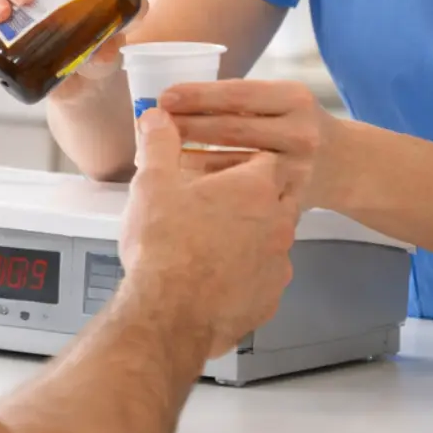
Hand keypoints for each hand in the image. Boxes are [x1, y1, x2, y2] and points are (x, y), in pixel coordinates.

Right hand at [118, 108, 297, 357]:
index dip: (242, 162)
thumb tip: (158, 117)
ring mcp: (278, 264)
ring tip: (213, 242)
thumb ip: (159, 144)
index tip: (221, 169)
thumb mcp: (153, 183)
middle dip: (253, 198)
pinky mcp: (270, 298)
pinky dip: (247, 272)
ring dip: (252, 236)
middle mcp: (279, 223)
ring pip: (273, 238)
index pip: (266, 160)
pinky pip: (264, 276)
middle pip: (278, 197)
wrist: (170, 315)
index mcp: (256, 187)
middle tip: (216, 204)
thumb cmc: (164, 246)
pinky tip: (218, 275)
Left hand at [161, 80, 344, 209]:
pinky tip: (181, 183)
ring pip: (232, 164)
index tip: (165, 97)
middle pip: (232, 129)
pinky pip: (239, 194)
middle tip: (150, 126)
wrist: (346, 165)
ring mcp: (296, 170)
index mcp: (294, 99)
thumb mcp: (283, 102)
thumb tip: (176, 98)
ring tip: (155, 155)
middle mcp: (299, 132)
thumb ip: (243, 101)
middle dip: (187, 126)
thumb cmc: (298, 125)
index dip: (199, 95)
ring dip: (190, 158)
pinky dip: (207, 187)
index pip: (239, 94)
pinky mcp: (289, 201)